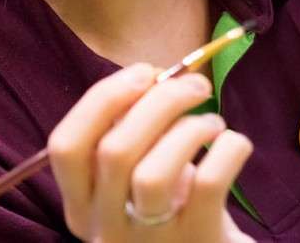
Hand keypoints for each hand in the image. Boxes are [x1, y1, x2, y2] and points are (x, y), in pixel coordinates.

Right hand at [47, 64, 254, 241]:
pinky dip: (227, 150)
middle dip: (160, 101)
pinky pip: (209, 184)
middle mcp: (106, 228)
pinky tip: (233, 145)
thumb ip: (134, 130)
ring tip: (213, 125)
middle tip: (197, 86)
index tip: (146, 73)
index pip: (66, 146)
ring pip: (152, 174)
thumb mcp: (140, 173)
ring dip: (189, 130)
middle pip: (113, 151)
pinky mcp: (198, 242)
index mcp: (83, 205)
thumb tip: (153, 78)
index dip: (103, 98)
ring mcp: (150, 242)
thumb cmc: (179, 206)